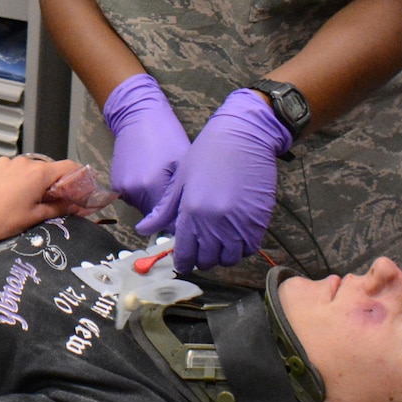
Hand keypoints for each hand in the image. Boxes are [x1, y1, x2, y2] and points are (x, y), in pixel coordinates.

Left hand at [0, 156, 88, 254]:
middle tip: (52, 203)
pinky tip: (5, 199)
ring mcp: (3, 163)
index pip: (69, 167)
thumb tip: (77, 205)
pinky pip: (8, 171)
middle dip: (52, 184)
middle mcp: (21, 162)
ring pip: (26, 170)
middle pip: (47, 169)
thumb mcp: (36, 217)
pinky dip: (13, 181)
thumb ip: (60, 208)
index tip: (81, 190)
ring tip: (23, 204)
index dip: (79, 178)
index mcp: (37, 172)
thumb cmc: (1, 222)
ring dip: (31, 182)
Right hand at [101, 72, 190, 214]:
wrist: (137, 117)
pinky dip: (143, 194)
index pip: (168, 220)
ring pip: (143, 208)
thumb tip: (184, 217)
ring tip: (162, 181)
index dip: (179, 218)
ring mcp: (122, 188)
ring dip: (154, 202)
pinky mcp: (116, 184)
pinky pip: (133, 198)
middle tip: (176, 191)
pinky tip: (150, 177)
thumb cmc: (167, 136)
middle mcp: (134, 192)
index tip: (187, 210)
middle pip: (154, 216)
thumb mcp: (183, 163)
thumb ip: (181, 194)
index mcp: (153, 187)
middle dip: (166, 210)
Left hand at [136, 88, 290, 273]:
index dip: (184, 262)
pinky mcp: (259, 221)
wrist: (243, 137)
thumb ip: (164, 210)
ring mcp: (239, 224)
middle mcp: (215, 224)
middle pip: (208, 260)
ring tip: (218, 244)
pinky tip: (234, 238)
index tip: (183, 263)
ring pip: (230, 259)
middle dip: (202, 259)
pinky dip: (241, 249)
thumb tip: (143, 230)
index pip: (186, 254)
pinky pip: (250, 248)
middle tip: (200, 250)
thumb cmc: (207, 155)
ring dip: (222, 256)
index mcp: (191, 214)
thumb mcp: (179, 181)